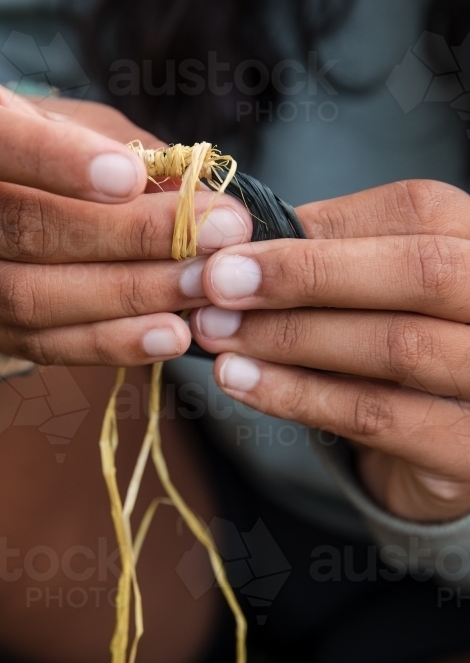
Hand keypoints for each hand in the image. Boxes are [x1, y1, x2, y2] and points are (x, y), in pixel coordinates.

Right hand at [0, 70, 251, 365]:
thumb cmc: (41, 137)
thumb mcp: (78, 121)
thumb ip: (129, 151)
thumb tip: (200, 196)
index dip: (50, 160)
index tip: (132, 177)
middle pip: (15, 228)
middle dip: (124, 237)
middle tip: (212, 238)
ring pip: (24, 296)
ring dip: (124, 295)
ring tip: (200, 288)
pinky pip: (35, 345)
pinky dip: (108, 342)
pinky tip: (167, 335)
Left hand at [190, 180, 469, 522]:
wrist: (448, 451)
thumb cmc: (403, 350)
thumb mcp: (383, 289)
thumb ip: (334, 254)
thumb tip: (240, 238)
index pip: (418, 211)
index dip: (322, 226)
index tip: (232, 242)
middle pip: (420, 271)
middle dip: (306, 274)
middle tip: (216, 283)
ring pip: (397, 346)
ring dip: (290, 336)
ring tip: (215, 332)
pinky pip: (378, 416)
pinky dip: (298, 396)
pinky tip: (241, 380)